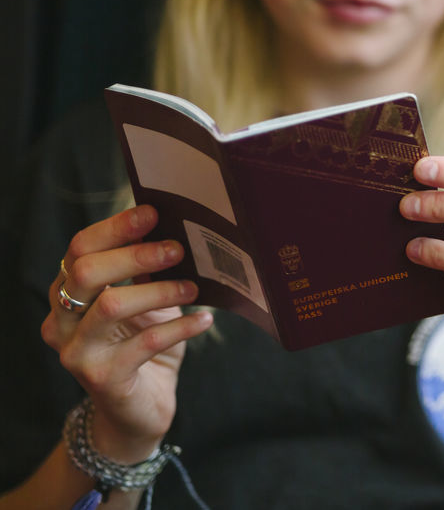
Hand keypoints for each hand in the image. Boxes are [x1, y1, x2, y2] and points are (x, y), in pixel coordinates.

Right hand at [41, 205, 211, 462]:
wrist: (141, 408)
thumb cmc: (144, 344)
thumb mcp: (146, 301)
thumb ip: (147, 270)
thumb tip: (175, 226)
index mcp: (68, 294)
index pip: (79, 249)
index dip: (115, 227)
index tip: (153, 212)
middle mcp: (62, 321)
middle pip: (86, 272)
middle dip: (136, 254)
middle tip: (178, 249)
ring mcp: (77, 352)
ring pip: (111, 305)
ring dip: (159, 290)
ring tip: (193, 288)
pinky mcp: (102, 378)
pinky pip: (143, 343)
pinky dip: (180, 327)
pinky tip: (205, 320)